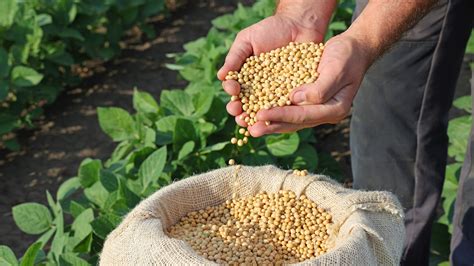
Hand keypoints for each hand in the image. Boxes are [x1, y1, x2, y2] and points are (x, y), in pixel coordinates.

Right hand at [217, 14, 324, 128]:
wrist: (299, 25)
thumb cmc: (270, 30)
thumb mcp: (247, 40)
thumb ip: (235, 57)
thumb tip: (221, 76)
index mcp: (245, 79)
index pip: (235, 91)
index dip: (232, 95)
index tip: (234, 92)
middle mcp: (259, 90)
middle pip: (248, 106)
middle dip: (242, 113)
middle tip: (240, 116)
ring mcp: (277, 94)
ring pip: (266, 111)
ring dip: (259, 120)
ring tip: (255, 124)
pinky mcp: (294, 94)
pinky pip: (287, 106)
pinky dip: (282, 114)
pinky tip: (278, 118)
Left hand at [249, 33, 373, 136]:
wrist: (353, 49)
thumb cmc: (347, 56)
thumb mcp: (337, 69)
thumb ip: (319, 88)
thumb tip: (296, 99)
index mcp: (335, 109)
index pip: (303, 115)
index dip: (281, 115)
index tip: (261, 114)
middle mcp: (325, 113)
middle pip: (295, 123)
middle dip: (271, 125)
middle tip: (251, 129)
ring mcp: (317, 109)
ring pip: (290, 120)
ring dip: (270, 123)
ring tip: (250, 126)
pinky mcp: (309, 102)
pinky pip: (289, 110)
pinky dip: (274, 111)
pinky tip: (258, 112)